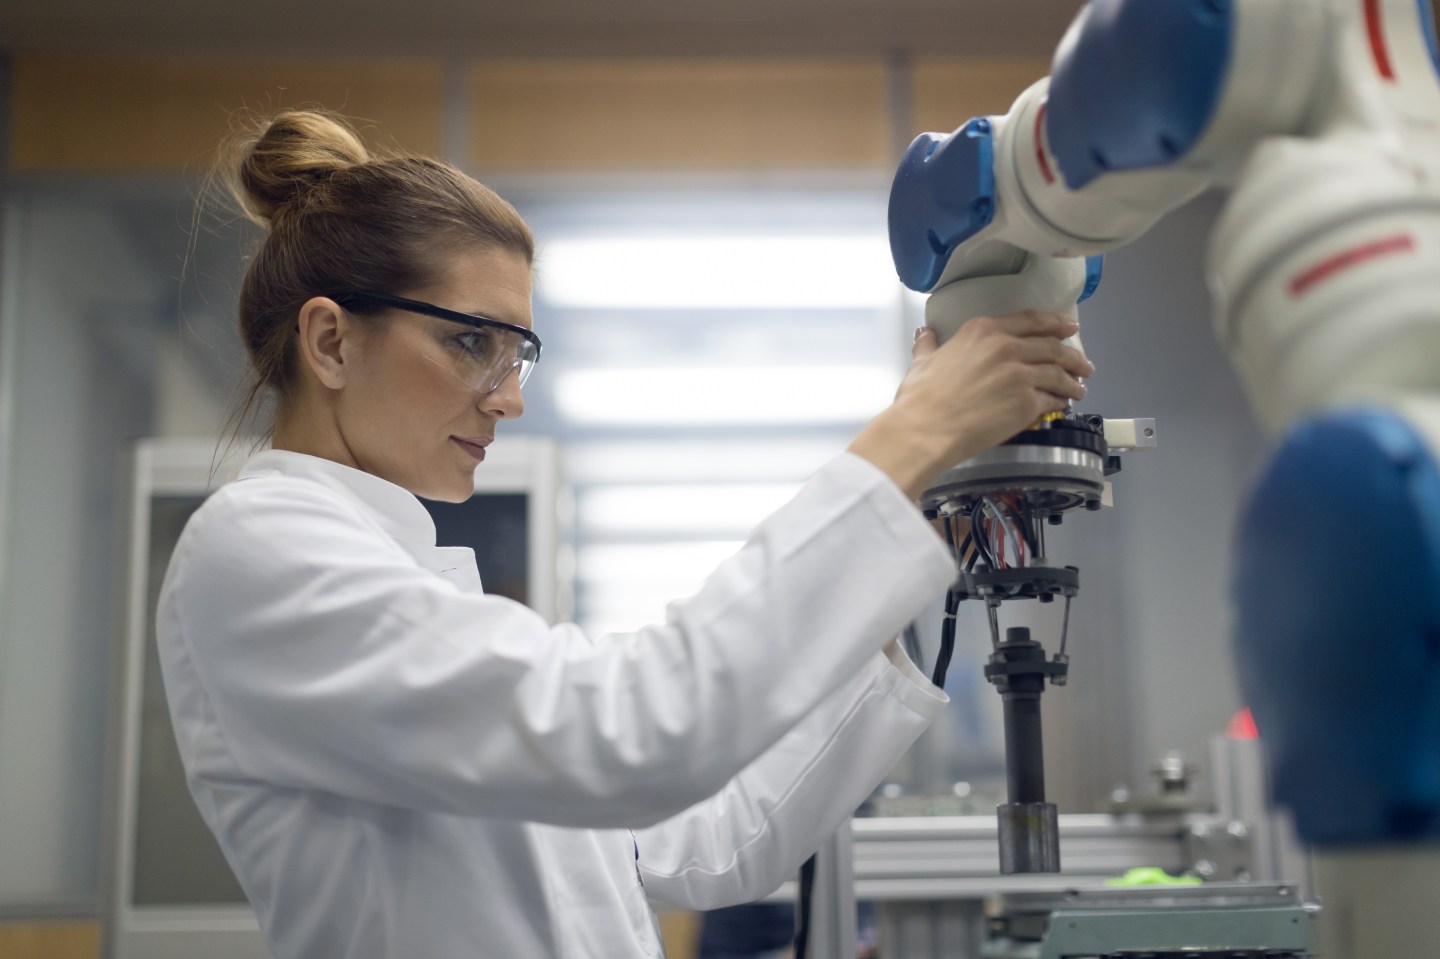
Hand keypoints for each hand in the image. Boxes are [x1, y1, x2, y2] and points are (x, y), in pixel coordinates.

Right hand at [849, 311, 1093, 498]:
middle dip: (1073, 354)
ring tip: (1080, 386)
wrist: (925, 430)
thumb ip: (928, 345)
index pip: (1031, 321)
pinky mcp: (1027, 402)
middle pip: (1052, 346)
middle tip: (1083, 362)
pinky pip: (1053, 399)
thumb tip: (925, 334)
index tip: (1068, 327)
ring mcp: (1020, 374)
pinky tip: (1064, 404)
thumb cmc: (920, 398)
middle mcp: (1007, 347)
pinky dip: (1062, 400)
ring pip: (1058, 372)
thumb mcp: (922, 362)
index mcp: (984, 331)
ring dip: (1073, 380)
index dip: (1055, 323)